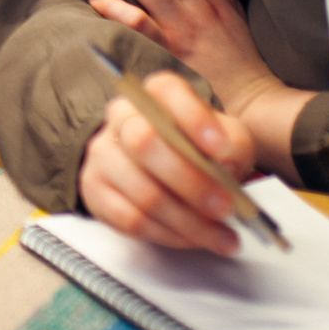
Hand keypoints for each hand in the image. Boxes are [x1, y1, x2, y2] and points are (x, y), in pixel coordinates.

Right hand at [77, 71, 257, 254]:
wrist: (166, 173)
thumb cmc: (200, 153)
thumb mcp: (228, 141)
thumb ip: (233, 144)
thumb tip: (224, 160)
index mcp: (157, 95)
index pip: (166, 90)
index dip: (192, 117)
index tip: (220, 148)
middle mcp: (122, 117)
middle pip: (144, 142)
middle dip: (190, 181)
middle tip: (225, 207)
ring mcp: (103, 154)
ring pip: (141, 190)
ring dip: (187, 220)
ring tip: (221, 237)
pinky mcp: (95, 190)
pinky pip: (131, 219)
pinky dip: (169, 234)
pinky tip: (193, 239)